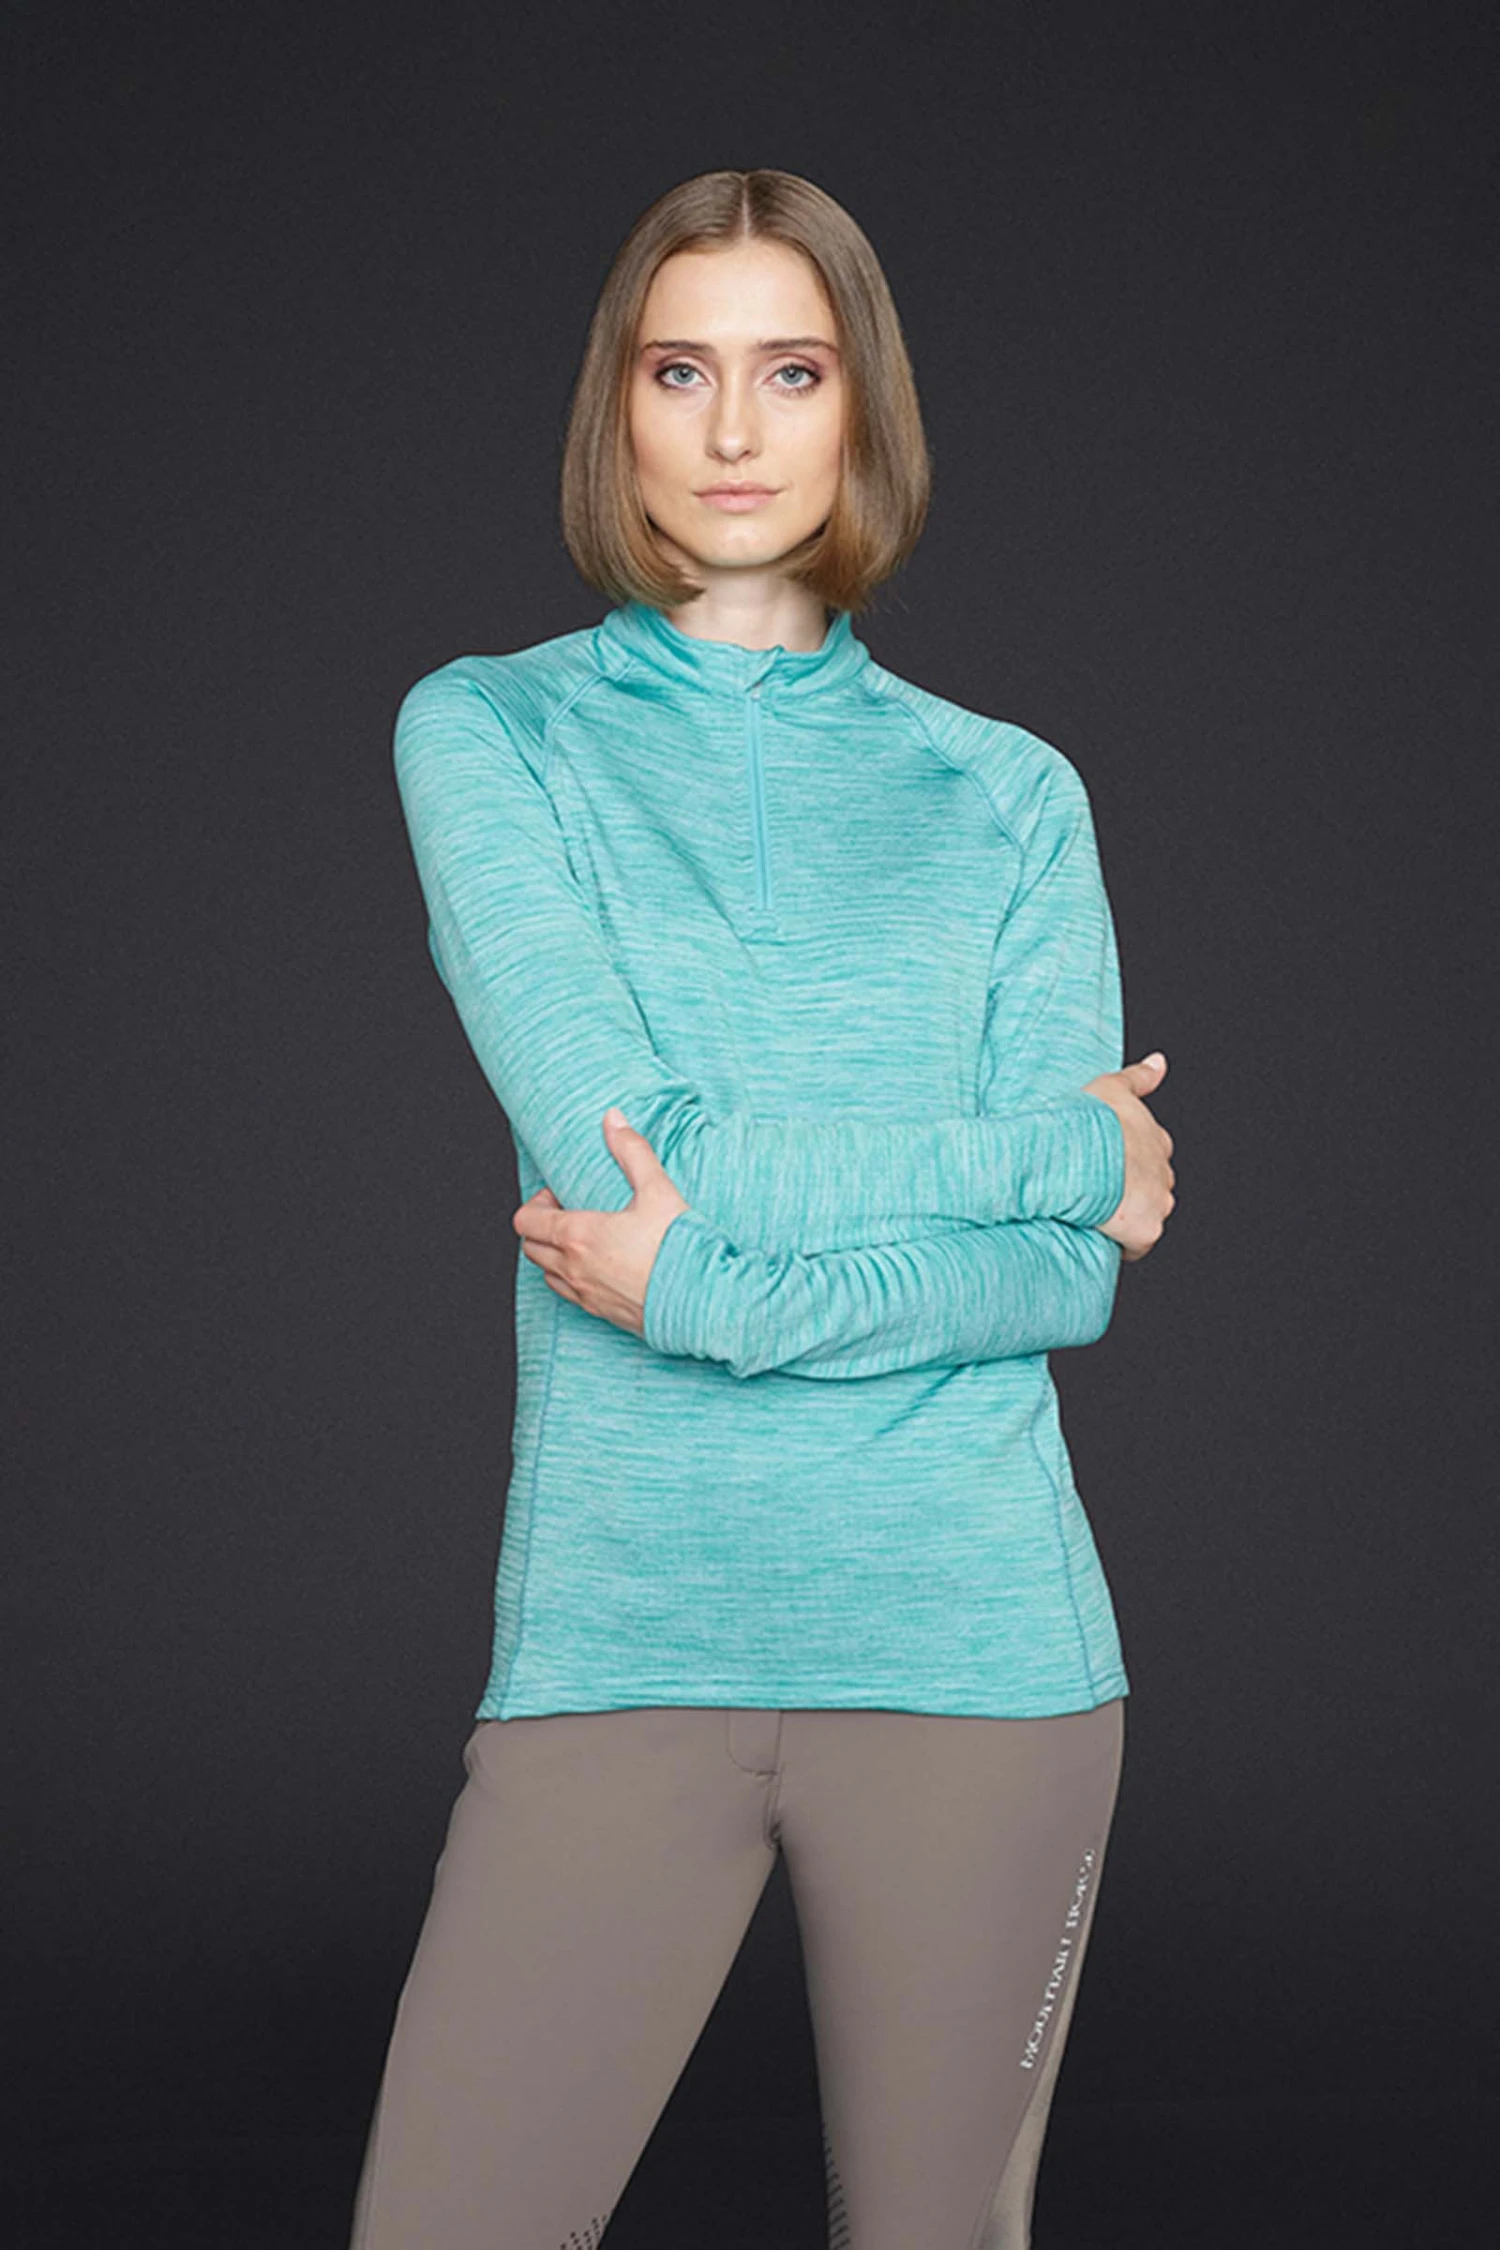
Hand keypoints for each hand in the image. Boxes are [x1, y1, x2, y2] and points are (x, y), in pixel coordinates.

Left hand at [511, 1107, 690, 1336]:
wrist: (704, 1301)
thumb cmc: (679, 1248)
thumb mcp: (658, 1190)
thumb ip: (632, 1152)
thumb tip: (613, 1119)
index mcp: (578, 1235)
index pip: (526, 1221)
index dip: (536, 1204)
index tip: (560, 1197)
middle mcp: (574, 1268)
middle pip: (531, 1248)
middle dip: (542, 1229)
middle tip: (571, 1215)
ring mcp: (586, 1295)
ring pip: (547, 1276)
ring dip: (554, 1257)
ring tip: (584, 1242)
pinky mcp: (602, 1315)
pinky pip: (570, 1297)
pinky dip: (573, 1280)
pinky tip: (602, 1268)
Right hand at [1083, 1052, 1175, 1261]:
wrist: (1074, 1155)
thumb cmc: (1087, 1121)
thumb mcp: (1112, 1087)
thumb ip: (1140, 1076)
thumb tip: (1160, 1062)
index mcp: (1156, 1139)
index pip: (1153, 1152)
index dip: (1129, 1159)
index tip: (1108, 1162)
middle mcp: (1164, 1171)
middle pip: (1154, 1185)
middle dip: (1133, 1189)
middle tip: (1097, 1188)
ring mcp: (1158, 1202)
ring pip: (1149, 1214)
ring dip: (1128, 1216)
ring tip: (1094, 1212)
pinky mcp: (1146, 1231)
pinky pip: (1137, 1245)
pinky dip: (1123, 1244)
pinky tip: (1100, 1236)